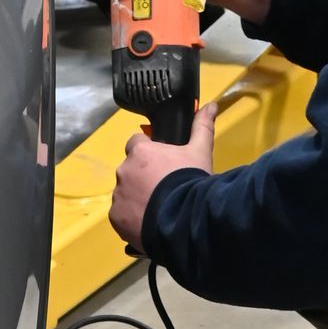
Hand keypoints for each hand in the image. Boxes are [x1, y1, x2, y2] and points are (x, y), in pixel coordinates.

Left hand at [109, 104, 216, 252]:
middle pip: (131, 170)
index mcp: (140, 151)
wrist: (185, 219)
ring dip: (138, 198)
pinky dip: (132, 217)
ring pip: (125, 193)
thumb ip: (202, 127)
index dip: (149, 152)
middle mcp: (124, 170)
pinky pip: (122, 215)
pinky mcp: (116, 218)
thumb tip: (210, 105)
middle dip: (143, 177)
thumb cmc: (191, 181)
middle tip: (164, 188)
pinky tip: (150, 223)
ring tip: (160, 209)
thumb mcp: (200, 152)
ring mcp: (118, 195)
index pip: (137, 143)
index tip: (162, 163)